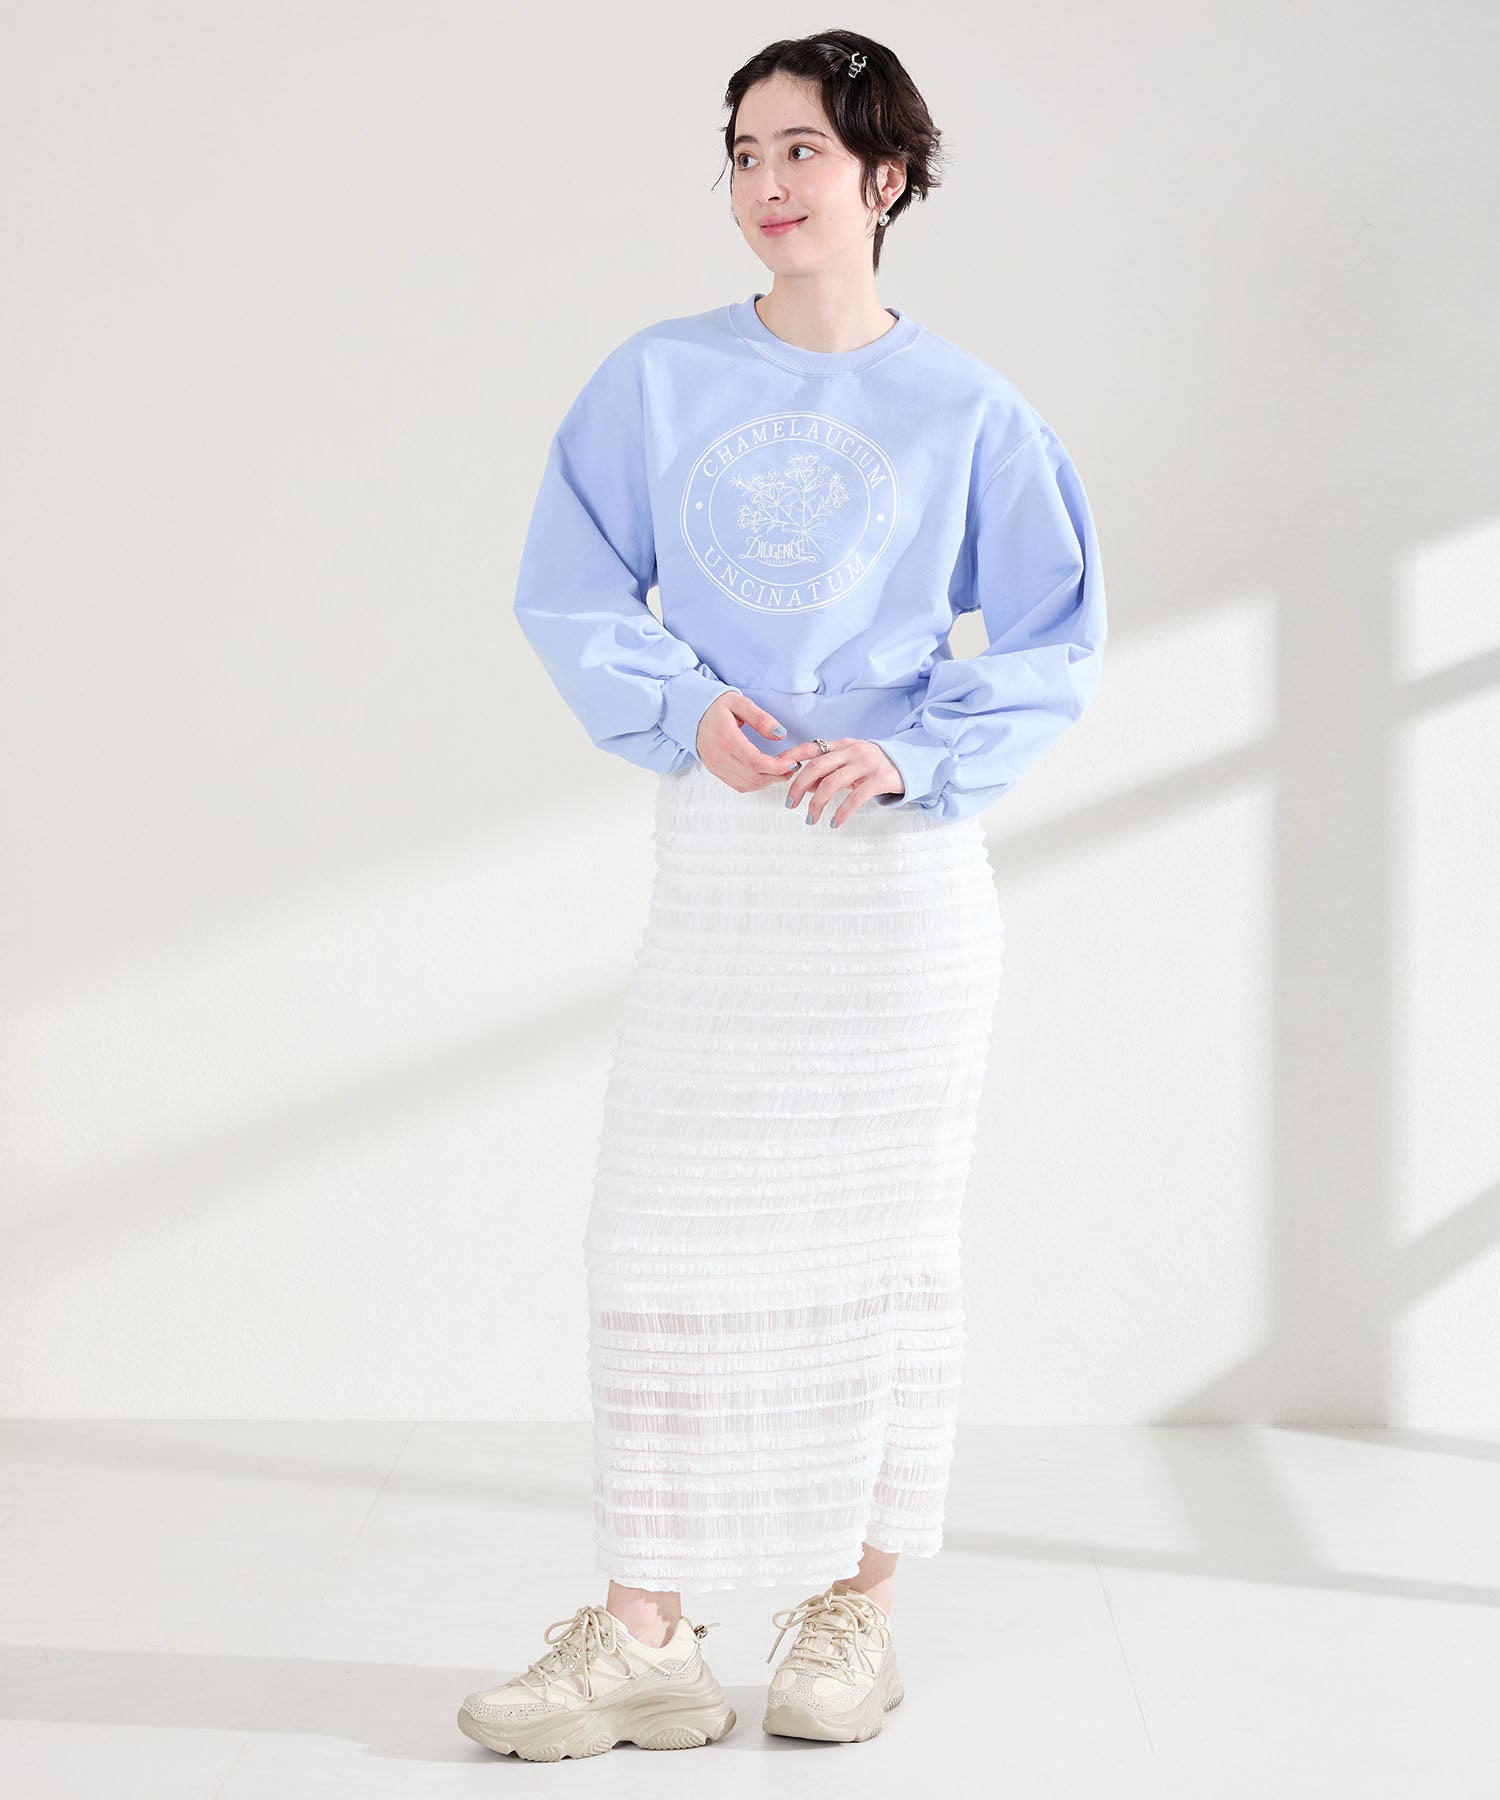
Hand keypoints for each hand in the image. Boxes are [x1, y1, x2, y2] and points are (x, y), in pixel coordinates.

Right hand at [695, 691, 802, 790]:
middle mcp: (719, 757)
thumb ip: (761, 718)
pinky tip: (765, 773)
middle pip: (754, 777)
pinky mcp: (716, 772)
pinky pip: (740, 785)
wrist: (692, 714)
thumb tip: (780, 735)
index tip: (793, 762)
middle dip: (778, 775)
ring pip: (748, 785)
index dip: (777, 766)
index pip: (755, 761)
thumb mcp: (740, 703)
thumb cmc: (716, 707)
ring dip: (768, 781)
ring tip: (782, 769)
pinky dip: (756, 783)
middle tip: (792, 765)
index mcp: (726, 739)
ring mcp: (716, 767)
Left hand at [782, 737, 904, 826]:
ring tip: (810, 819)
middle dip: (798, 786)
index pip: (811, 747)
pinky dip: (841, 812)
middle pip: (816, 767)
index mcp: (842, 745)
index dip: (791, 756)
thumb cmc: (875, 765)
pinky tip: (834, 823)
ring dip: (816, 804)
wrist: (911, 762)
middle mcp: (852, 751)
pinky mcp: (879, 779)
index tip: (776, 768)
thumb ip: (830, 771)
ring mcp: (866, 764)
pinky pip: (855, 798)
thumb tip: (805, 786)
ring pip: (831, 784)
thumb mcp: (851, 763)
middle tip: (790, 804)